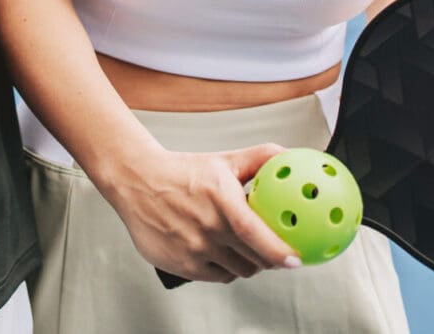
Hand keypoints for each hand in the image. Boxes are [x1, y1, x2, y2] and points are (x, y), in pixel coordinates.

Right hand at [97, 142, 300, 283]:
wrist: (137, 181)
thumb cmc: (185, 171)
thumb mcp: (225, 159)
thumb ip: (262, 158)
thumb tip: (293, 157)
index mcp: (220, 198)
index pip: (254, 232)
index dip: (279, 251)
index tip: (296, 259)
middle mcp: (206, 226)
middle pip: (252, 259)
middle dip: (270, 259)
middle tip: (276, 252)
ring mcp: (193, 248)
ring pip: (237, 271)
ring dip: (248, 264)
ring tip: (248, 250)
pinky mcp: (181, 265)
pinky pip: (217, 276)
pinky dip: (226, 269)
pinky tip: (224, 254)